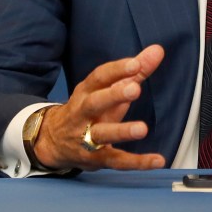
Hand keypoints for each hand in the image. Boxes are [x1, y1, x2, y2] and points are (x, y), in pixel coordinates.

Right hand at [34, 44, 166, 170]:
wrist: (53, 141)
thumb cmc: (89, 109)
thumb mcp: (108, 89)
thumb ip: (134, 71)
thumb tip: (158, 50)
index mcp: (87, 92)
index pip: (99, 77)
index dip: (117, 70)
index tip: (136, 64)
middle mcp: (83, 113)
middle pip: (95, 103)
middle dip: (113, 95)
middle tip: (134, 88)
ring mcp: (87, 137)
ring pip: (102, 134)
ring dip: (121, 131)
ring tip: (142, 129)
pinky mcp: (96, 158)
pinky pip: (116, 160)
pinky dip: (137, 162)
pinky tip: (157, 160)